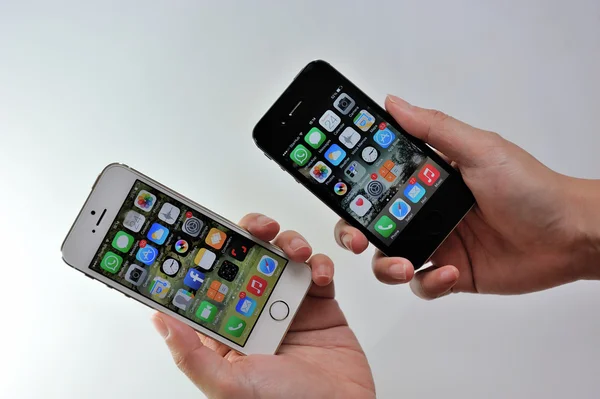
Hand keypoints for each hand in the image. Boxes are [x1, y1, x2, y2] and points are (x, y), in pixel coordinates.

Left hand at [152, 213, 375, 398]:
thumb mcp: (230, 384)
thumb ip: (192, 355)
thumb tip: (159, 320)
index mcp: (228, 331)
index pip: (210, 284)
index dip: (207, 256)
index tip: (208, 234)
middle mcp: (255, 314)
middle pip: (248, 261)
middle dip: (252, 236)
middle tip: (259, 228)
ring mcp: (287, 305)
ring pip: (282, 258)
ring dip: (289, 243)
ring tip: (296, 250)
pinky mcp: (318, 304)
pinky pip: (316, 270)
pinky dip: (320, 263)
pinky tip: (319, 273)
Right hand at [335, 95, 599, 298]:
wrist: (570, 236)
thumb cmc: (531, 188)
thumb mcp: (480, 150)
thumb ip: (433, 129)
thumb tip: (394, 103)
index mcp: (426, 179)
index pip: (377, 180)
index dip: (352, 186)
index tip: (336, 189)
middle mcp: (425, 211)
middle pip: (371, 223)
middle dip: (353, 231)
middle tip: (354, 236)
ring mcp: (436, 242)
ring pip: (387, 258)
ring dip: (385, 264)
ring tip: (402, 263)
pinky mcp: (450, 273)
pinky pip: (421, 283)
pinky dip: (428, 282)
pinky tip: (449, 272)